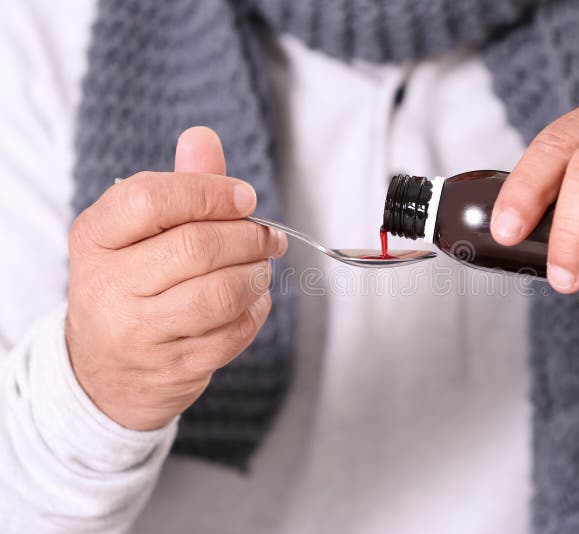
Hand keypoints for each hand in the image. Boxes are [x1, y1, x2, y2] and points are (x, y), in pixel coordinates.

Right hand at [66, 127, 286, 429]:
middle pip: (197, 247)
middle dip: (248, 236)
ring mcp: (139, 333)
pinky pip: (232, 334)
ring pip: (220, 294)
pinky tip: (252, 300)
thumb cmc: (131, 285)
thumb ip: (176, 186)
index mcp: (95, 237)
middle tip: (269, 236)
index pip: (150, 198)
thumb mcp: (137, 232)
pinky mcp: (174, 367)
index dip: (209, 191)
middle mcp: (109, 286)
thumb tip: (203, 137)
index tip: (244, 198)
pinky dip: (256, 311)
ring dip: (256, 275)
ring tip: (260, 266)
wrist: (104, 370)